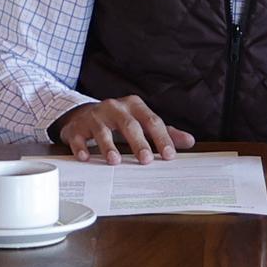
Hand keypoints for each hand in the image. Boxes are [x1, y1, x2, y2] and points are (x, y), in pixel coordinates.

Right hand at [54, 96, 191, 163]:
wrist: (85, 115)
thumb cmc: (119, 121)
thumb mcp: (142, 122)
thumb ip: (164, 132)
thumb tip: (189, 141)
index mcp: (134, 106)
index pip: (151, 121)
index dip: (161, 138)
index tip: (168, 155)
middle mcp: (115, 107)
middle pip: (129, 124)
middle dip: (138, 142)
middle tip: (146, 160)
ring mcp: (95, 116)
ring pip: (102, 130)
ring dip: (108, 146)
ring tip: (115, 161)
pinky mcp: (77, 127)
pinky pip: (79, 137)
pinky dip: (81, 147)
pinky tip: (85, 158)